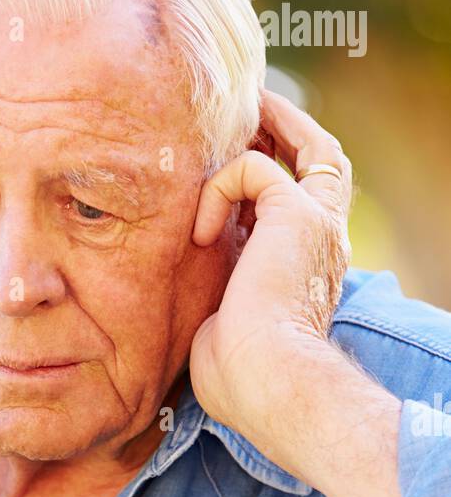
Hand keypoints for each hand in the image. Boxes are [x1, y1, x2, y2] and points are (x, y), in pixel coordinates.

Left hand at [188, 91, 403, 496]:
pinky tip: (200, 235)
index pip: (306, 202)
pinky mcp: (296, 214)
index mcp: (308, 268)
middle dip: (284, 133)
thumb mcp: (220, 322)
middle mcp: (324, 241)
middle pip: (322, 162)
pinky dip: (219, 190)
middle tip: (243, 114)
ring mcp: (317, 224)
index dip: (278, 174)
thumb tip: (173, 287)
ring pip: (307, 147)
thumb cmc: (236, 377)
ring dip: (265, 127)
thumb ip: (214, 290)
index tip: (236, 161)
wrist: (266, 382)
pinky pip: (254, 168)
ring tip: (220, 122)